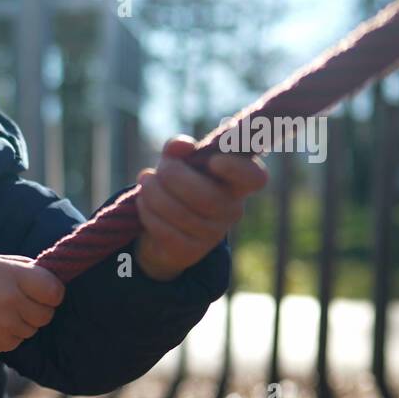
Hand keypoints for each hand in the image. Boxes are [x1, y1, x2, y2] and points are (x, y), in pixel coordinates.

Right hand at [0, 254, 64, 359]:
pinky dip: (6, 336)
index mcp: (13, 277)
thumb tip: (54, 280)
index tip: (44, 292)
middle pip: (45, 315)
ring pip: (30, 331)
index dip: (52, 293)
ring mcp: (2, 326)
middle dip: (37, 310)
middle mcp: (10, 302)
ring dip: (21, 324)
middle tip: (19, 303)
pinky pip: (14, 343)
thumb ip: (26, 268)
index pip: (54, 291)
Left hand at [134, 136, 268, 280]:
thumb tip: (182, 146)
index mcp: (235, 184)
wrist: (160, 231)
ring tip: (145, 182)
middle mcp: (231, 210)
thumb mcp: (176, 164)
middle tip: (157, 169)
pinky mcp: (190, 251)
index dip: (238, 169)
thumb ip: (178, 149)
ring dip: (154, 194)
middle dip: (174, 177)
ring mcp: (212, 234)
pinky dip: (149, 213)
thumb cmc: (176, 187)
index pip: (255, 178)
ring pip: (181, 214)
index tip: (214, 160)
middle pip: (208, 197)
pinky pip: (166, 231)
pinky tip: (144, 202)